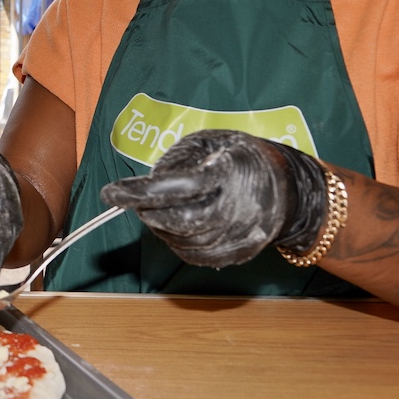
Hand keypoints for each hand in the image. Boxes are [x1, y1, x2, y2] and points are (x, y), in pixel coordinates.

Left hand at [99, 130, 327, 267]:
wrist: (287, 188)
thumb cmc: (238, 158)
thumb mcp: (207, 143)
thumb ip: (177, 161)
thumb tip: (145, 187)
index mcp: (230, 172)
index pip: (180, 186)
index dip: (143, 192)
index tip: (111, 193)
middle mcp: (239, 208)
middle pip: (180, 221)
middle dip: (148, 212)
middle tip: (133, 199)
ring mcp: (241, 235)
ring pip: (183, 241)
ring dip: (159, 226)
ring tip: (158, 207)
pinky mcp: (238, 254)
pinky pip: (194, 255)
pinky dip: (174, 241)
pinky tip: (173, 225)